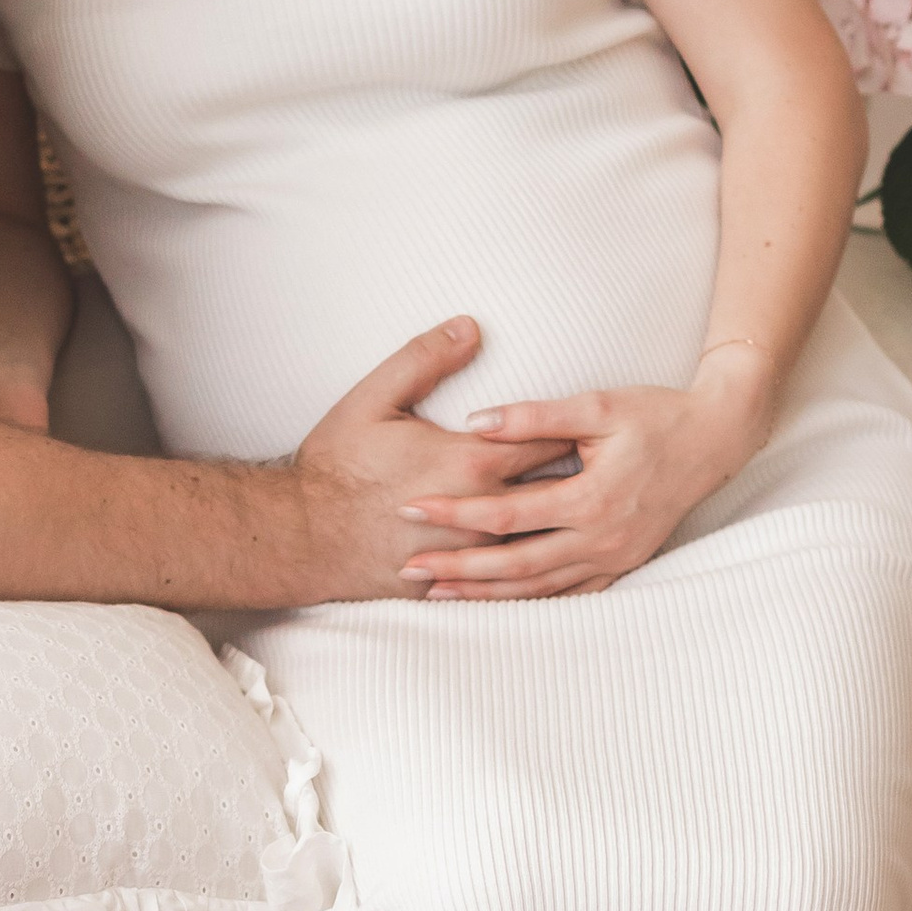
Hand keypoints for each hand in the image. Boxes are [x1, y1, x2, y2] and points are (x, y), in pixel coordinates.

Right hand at [296, 320, 576, 596]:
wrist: (300, 536)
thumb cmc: (335, 464)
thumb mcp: (374, 397)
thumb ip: (426, 358)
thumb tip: (471, 327)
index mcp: (473, 462)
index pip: (549, 441)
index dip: (579, 431)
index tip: (599, 425)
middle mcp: (482, 512)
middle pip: (555, 494)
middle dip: (583, 479)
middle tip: (611, 466)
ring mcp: (468, 553)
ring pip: (538, 542)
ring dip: (564, 526)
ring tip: (592, 514)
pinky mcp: (451, 583)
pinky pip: (505, 582)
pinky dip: (532, 570)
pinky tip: (549, 562)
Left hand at [396, 347, 776, 597]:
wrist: (715, 438)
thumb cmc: (655, 414)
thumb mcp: (596, 405)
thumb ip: (533, 415)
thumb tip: (475, 422)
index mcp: (592, 498)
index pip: (506, 515)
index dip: (454, 514)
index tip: (411, 509)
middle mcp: (601, 538)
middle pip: (514, 566)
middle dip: (458, 570)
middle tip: (409, 569)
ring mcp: (614, 558)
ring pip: (539, 590)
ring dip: (486, 595)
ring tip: (437, 595)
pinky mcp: (622, 565)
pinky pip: (568, 595)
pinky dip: (528, 602)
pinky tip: (494, 603)